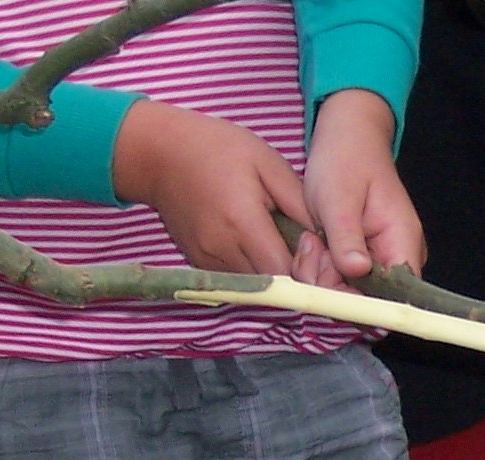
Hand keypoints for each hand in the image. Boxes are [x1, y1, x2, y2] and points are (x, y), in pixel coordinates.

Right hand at [112, 99, 308, 273]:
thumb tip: (327, 238)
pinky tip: (255, 244)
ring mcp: (206, 259)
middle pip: (273, 285)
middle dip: (295, 274)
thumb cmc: (217, 148)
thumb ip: (299, 204)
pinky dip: (252, 269)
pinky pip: (236, 279)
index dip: (308, 268)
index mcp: (242, 222)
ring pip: (255, 286)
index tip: (313, 247)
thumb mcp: (267, 163)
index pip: (287, 273)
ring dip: (273, 273)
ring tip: (277, 242)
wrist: (156, 152)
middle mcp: (221, 249)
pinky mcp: (197, 263)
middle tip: (302, 247)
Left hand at [298, 89, 422, 286]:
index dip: (359, 299)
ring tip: (311, 240)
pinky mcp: (368, 258)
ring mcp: (385, 259)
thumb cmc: (345, 161)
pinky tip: (314, 245)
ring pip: (355, 291)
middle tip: (311, 250)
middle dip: (334, 285)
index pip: (394, 296)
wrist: (349, 139)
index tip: (325, 279)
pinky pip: (348, 278)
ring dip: (324, 275)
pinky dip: (325, 268)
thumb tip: (356, 271)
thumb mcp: (338, 199)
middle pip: (372, 299)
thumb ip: (347, 238)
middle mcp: (400, 257)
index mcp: (402, 242)